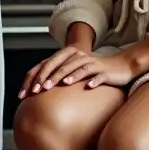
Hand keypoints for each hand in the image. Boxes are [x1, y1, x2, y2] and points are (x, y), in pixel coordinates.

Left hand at [18, 47, 134, 97]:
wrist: (121, 66)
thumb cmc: (95, 71)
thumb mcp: (75, 71)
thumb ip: (59, 75)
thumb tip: (39, 88)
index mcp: (69, 56)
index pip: (47, 64)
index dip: (35, 77)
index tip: (27, 92)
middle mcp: (79, 56)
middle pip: (59, 65)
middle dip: (46, 77)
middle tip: (37, 90)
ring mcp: (92, 63)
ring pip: (76, 68)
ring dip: (64, 76)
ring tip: (54, 86)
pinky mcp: (104, 71)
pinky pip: (97, 75)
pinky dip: (92, 80)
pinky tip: (88, 87)